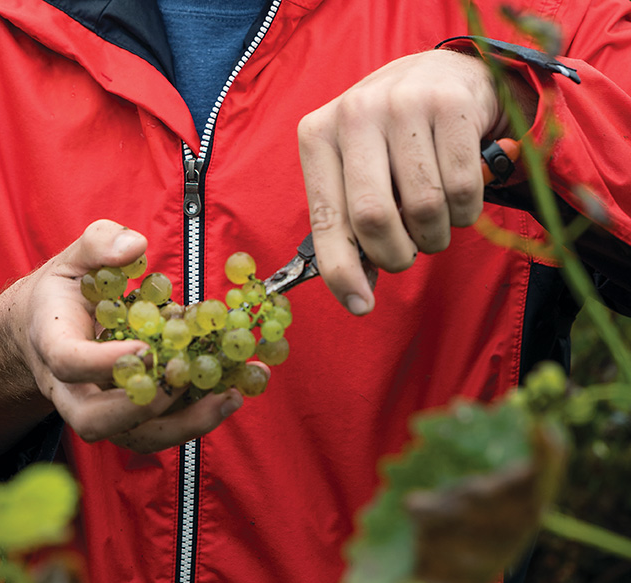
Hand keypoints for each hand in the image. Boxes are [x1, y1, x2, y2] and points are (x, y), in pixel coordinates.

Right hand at [0, 220, 242, 455]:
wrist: (46, 327)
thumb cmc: (65, 292)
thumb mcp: (74, 258)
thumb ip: (99, 243)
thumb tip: (134, 245)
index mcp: (53, 343)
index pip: (69, 362)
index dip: (104, 362)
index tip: (146, 349)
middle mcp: (72, 388)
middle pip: (94, 420)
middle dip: (141, 408)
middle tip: (179, 381)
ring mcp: (100, 408)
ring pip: (133, 437)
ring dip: (184, 423)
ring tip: (228, 397)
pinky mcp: (129, 417)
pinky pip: (160, 430)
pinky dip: (197, 417)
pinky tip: (232, 394)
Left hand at [296, 49, 507, 314]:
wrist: (442, 76)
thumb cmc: (391, 140)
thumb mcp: (358, 172)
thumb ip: (352, 229)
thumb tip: (358, 296)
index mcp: (318, 136)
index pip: (325, 218)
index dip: (341, 271)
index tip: (360, 306)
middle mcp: (355, 114)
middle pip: (373, 217)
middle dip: (395, 254)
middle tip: (406, 255)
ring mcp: (404, 104)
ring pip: (423, 207)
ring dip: (434, 235)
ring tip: (432, 221)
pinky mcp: (452, 104)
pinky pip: (463, 188)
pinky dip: (465, 212)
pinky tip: (458, 198)